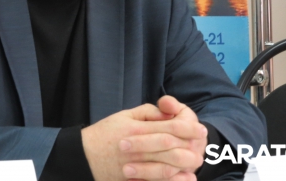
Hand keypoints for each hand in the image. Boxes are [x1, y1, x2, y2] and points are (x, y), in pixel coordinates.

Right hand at [81, 97, 207, 180]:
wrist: (83, 157)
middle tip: (202, 145)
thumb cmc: (104, 133)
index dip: (188, 127)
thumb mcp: (124, 115)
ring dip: (185, 163)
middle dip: (191, 145)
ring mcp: (136, 165)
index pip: (170, 127)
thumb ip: (147, 113)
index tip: (200, 128)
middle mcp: (139, 146)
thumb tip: (167, 113)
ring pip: (167, 165)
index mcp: (138, 128)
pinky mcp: (134, 178)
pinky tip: (184, 177)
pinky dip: (172, 179)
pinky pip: (156, 180)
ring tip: (195, 160)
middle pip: (172, 146)